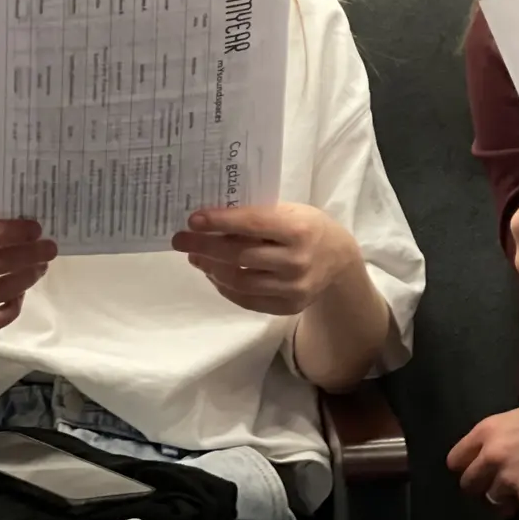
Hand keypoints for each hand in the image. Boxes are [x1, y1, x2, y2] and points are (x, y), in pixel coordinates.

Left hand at [174, 203, 357, 315]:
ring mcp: (292, 288)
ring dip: (210, 268)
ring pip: (239, 280)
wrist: (338, 259)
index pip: (252, 224)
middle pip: (240, 256)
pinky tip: (213, 273)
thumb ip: (257, 217)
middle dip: (205, 247)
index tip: (193, 219)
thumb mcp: (289, 212)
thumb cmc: (307, 227)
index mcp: (298, 229)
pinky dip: (225, 286)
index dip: (220, 222)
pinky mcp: (287, 307)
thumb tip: (212, 221)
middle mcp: (296, 260)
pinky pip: (247, 299)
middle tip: (181, 240)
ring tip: (195, 256)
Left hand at [449, 405, 518, 512]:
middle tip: (498, 484)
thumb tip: (477, 457)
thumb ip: (491, 438)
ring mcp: (509, 480)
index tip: (477, 470)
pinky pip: (517, 511)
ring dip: (504, 499)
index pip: (455, 461)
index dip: (466, 467)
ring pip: (492, 502)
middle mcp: (492, 456)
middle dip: (481, 486)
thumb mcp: (513, 418)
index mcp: (486, 431)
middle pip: (468, 485)